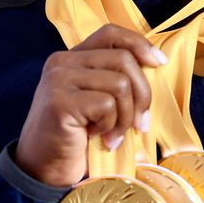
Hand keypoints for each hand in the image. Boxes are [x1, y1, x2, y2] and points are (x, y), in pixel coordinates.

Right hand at [15, 24, 165, 186]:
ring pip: (120, 84)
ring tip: (113, 135)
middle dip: (142, 94)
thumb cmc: (77, 136)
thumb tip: (156, 63)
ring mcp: (58, 79)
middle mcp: (62, 62)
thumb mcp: (97, 100)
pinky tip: (97, 138)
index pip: (111, 33)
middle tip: (139, 124)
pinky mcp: (60, 101)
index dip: (140, 44)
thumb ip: (115, 77)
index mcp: (71, 57)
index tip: (159, 63)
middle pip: (123, 59)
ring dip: (126, 116)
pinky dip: (111, 126)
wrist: (44, 169)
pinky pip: (107, 105)